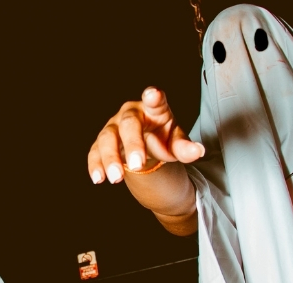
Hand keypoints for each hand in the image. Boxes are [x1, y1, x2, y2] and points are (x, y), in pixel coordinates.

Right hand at [88, 87, 204, 183]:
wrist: (146, 145)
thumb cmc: (162, 137)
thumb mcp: (176, 142)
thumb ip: (185, 147)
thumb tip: (197, 151)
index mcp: (153, 109)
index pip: (154, 100)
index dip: (153, 97)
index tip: (153, 94)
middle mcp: (130, 113)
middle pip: (129, 124)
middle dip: (132, 144)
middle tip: (138, 164)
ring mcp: (113, 126)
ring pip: (107, 138)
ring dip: (110, 158)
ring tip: (116, 178)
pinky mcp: (101, 141)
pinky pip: (95, 151)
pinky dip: (95, 165)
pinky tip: (99, 178)